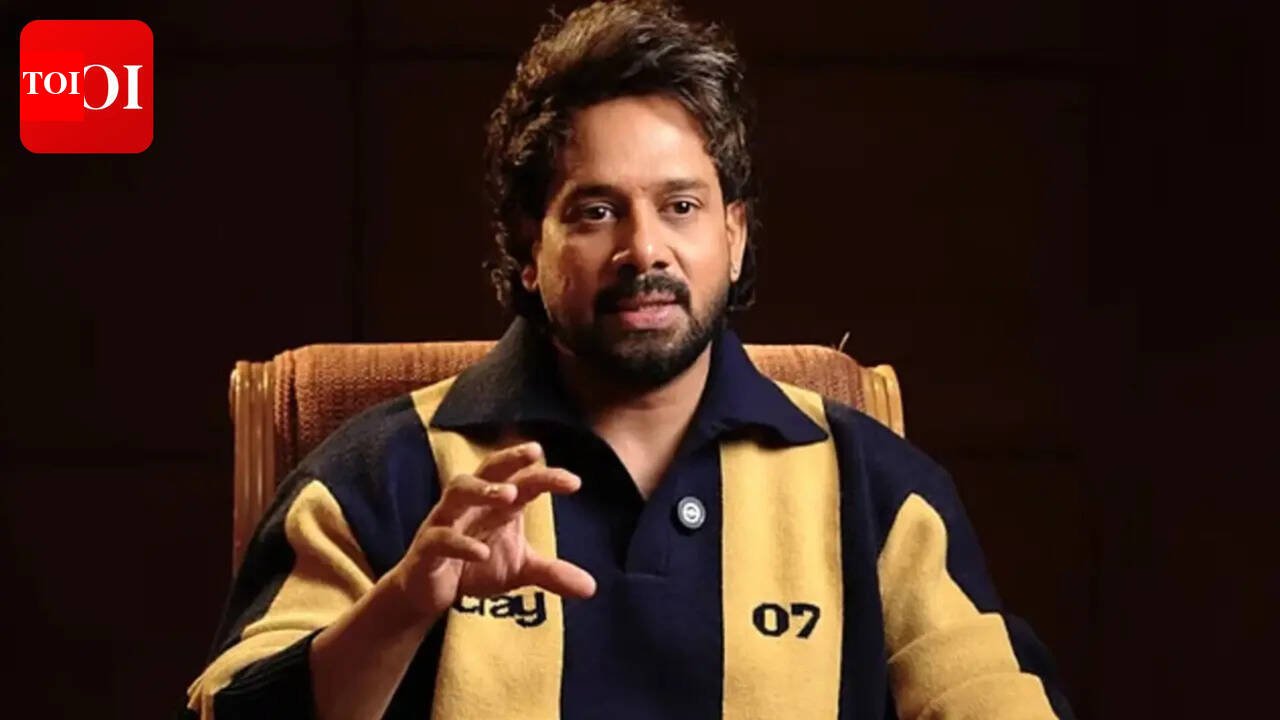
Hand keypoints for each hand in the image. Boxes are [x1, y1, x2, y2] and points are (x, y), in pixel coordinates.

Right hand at [391, 441, 596, 616]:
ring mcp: (445, 523)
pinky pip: (440, 538)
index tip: (574, 482)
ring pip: (458, 492)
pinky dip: (460, 543)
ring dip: (482, 489)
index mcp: (495, 504)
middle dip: (508, 458)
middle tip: (533, 452)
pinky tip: (483, 553)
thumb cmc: (475, 567)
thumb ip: (552, 573)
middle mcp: (471, 505)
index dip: (546, 477)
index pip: (523, 480)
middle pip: (487, 469)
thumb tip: (591, 588)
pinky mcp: (426, 549)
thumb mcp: (519, 570)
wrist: (430, 594)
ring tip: (509, 495)